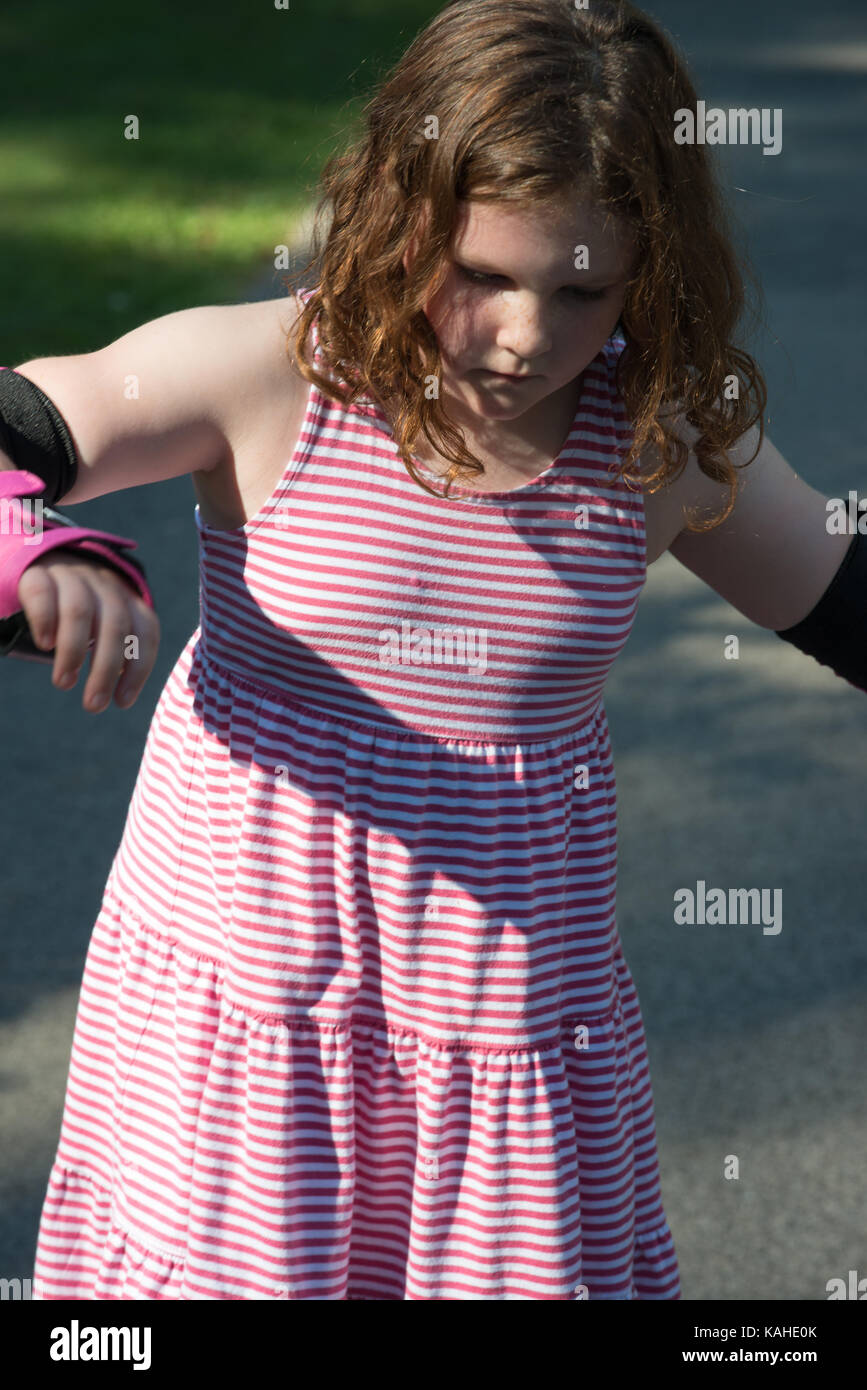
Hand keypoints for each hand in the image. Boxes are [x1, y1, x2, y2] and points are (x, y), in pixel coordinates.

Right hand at [16, 548, 159, 711]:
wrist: (44, 560)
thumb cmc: (81, 608)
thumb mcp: (105, 623)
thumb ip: (117, 650)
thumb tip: (122, 694)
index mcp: (128, 599)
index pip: (146, 631)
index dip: (138, 669)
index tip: (122, 702)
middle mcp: (104, 584)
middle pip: (114, 625)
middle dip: (105, 670)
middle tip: (93, 705)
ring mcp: (71, 575)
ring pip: (80, 610)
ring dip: (74, 652)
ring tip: (64, 683)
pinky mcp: (38, 573)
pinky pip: (43, 593)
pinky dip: (45, 621)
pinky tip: (45, 646)